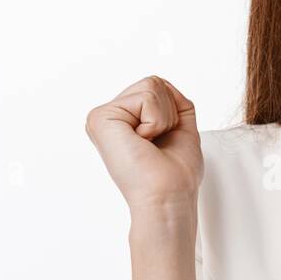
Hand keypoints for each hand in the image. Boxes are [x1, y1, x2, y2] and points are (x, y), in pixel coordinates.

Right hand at [85, 75, 202, 214]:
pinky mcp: (100, 118)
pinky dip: (156, 121)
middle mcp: (109, 118)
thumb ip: (173, 103)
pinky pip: (146, 96)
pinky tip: (142, 143)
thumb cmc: (176, 174)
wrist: (168, 197)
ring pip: (152, 85)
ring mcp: (102, 117)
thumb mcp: (181, 129)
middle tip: (157, 144)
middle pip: (154, 82)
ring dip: (163, 119)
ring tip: (149, 144)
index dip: (173, 112)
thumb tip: (164, 83)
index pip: (157, 87)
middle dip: (169, 113)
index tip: (163, 143)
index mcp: (124, 121)